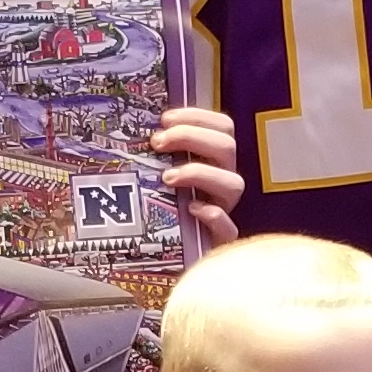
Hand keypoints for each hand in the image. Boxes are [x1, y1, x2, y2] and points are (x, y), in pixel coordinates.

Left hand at [148, 106, 243, 236]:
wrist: (159, 255)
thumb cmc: (156, 210)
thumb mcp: (153, 175)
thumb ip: (153, 155)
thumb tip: (138, 130)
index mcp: (212, 161)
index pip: (221, 127)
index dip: (197, 116)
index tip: (165, 119)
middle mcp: (222, 182)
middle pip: (226, 147)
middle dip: (191, 137)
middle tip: (157, 142)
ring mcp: (224, 210)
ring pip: (233, 183)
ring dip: (200, 173)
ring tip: (167, 178)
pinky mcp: (219, 241)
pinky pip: (228, 228)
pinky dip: (212, 215)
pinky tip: (191, 209)